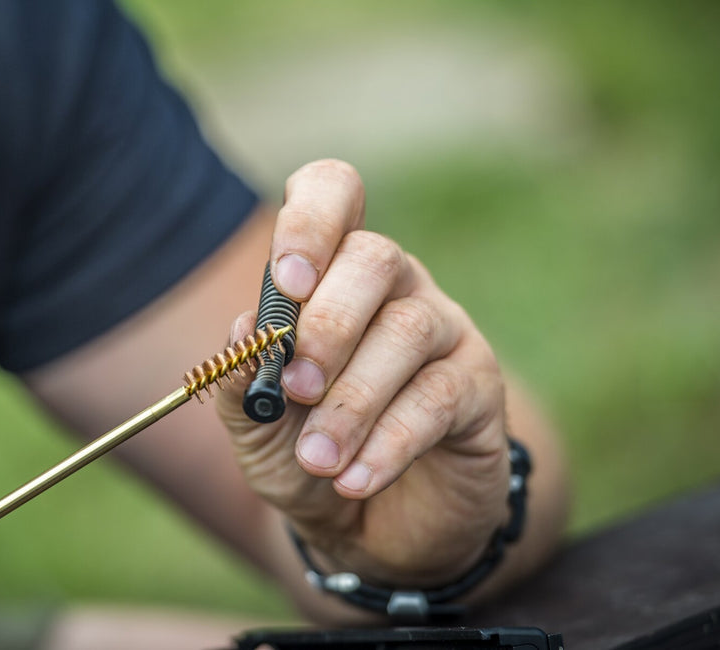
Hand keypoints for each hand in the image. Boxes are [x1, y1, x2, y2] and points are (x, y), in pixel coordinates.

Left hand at [216, 159, 509, 587]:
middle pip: (374, 257)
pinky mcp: (478, 387)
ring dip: (353, 400)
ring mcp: (442, 330)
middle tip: (296, 390)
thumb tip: (243, 330)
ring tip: (318, 460)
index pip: (333, 192)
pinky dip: (389, 442)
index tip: (287, 281)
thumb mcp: (255, 425)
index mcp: (330, 270)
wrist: (364, 528)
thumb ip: (241, 378)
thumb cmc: (304, 453)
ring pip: (407, 331)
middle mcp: (393, 285)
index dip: (310, 221)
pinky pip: (439, 398)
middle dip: (328, 324)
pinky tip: (354, 479)